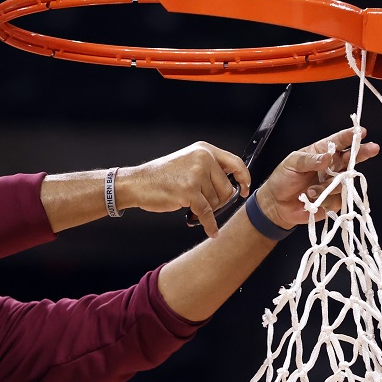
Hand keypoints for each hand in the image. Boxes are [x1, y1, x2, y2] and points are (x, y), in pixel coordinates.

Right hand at [116, 141, 249, 237]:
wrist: (137, 183)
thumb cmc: (161, 176)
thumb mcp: (188, 162)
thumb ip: (209, 168)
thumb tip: (233, 185)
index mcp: (204, 150)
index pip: (235, 163)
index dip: (244, 178)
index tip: (245, 189)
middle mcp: (203, 159)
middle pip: (227, 188)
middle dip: (218, 201)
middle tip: (203, 203)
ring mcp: (196, 175)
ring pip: (217, 202)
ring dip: (207, 209)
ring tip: (191, 206)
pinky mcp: (189, 192)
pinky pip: (207, 213)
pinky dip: (210, 225)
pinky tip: (211, 231)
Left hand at [257, 127, 379, 227]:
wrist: (277, 205)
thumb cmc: (282, 180)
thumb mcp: (291, 163)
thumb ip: (309, 159)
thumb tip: (327, 157)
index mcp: (320, 153)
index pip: (337, 142)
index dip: (349, 136)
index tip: (359, 132)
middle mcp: (330, 167)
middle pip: (351, 158)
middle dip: (362, 153)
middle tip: (372, 148)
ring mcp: (332, 183)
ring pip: (344, 181)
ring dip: (329, 186)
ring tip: (310, 190)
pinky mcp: (333, 200)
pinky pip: (338, 199)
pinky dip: (325, 200)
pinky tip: (313, 200)